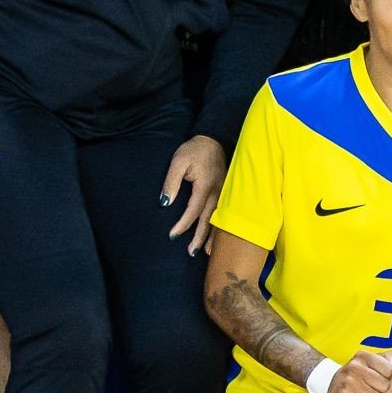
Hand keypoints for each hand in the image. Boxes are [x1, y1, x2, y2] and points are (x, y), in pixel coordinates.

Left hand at [162, 134, 225, 252]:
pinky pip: (223, 214)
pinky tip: (216, 238)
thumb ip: (171, 183)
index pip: (193, 210)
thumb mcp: (178, 162)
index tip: (173, 235)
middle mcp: (217, 191)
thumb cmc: (193, 151)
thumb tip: (165, 203)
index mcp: (205, 185)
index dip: (183, 224)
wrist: (212, 140)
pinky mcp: (226, 193)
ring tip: (205, 252)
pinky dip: (220, 228)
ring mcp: (224, 193)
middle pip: (209, 219)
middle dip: (200, 237)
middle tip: (191, 252)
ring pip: (219, 219)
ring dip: (212, 237)